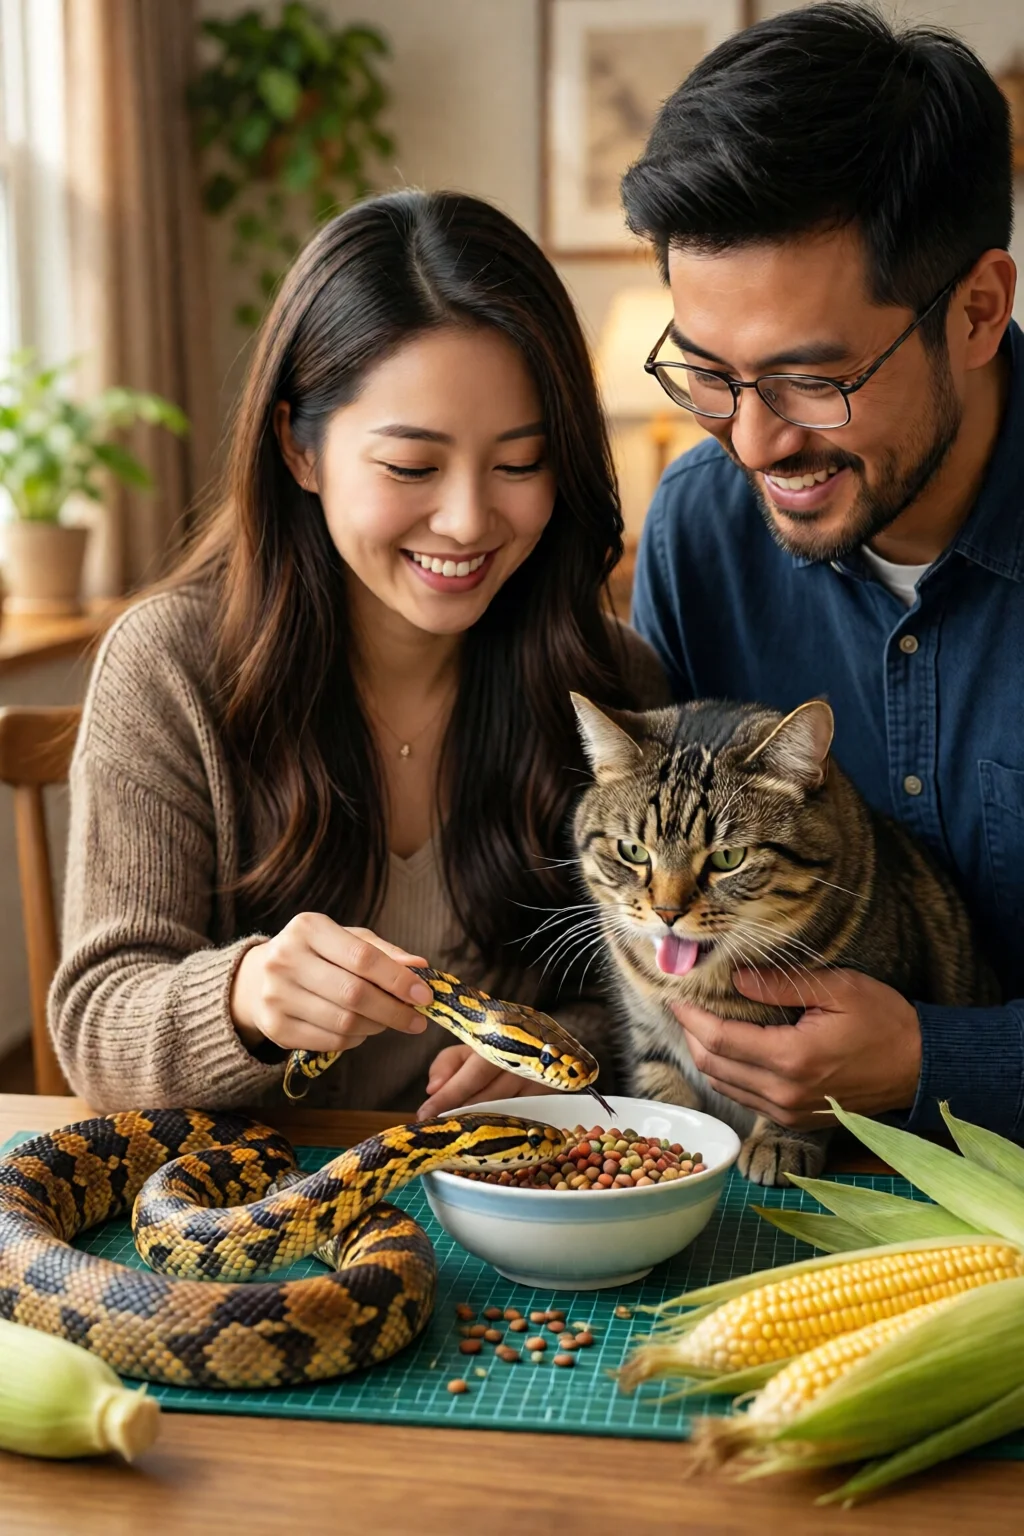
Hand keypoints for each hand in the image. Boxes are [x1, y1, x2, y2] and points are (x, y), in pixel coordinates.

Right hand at [230, 915, 431, 1057]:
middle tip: (418, 1020)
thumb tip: (420, 967)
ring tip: (389, 1021)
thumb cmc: (315, 954)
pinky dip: (356, 1040)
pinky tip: (362, 1030)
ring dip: (377, 1026)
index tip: (424, 995)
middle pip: (354, 994)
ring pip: (344, 1022)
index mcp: (308, 929)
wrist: (256, 978)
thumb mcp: (346, 940)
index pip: (362, 957)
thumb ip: (384, 952)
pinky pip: (330, 1042)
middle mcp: (285, 959)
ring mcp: (276, 995)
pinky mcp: (275, 1027)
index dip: (398, 979)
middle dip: (394, 1010)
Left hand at [417, 1044, 560, 1120]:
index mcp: (501, 1037)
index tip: (425, 1113)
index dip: (449, 1094)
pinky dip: (503, 1126)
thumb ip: (448, 1064)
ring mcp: (542, 1078)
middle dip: (462, 1112)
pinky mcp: (554, 1096)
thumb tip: (432, 1089)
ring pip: (506, 1108)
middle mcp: (525, 1056)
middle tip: (439, 1127)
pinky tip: (488, 1133)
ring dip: (480, 1122)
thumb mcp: (472, 1048)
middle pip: (490, 1094)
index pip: (473, 1071)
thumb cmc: (500, 1049)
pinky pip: (523, 1117)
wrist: (550, 1048)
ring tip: (459, 1132)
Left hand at [671, 969, 921, 1127]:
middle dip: (690, 1036)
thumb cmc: (884, 1021)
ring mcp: (789, 1112)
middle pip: (713, 1066)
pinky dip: (728, 1074)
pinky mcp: (796, 1121)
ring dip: (705, 1056)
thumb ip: (780, 984)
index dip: (690, 1018)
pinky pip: (745, 1098)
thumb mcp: (837, 988)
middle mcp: (784, 1093)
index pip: (719, 1040)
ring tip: (697, 1026)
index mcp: (792, 1058)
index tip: (675, 998)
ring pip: (724, 1086)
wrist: (919, 1068)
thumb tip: (735, 978)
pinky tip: (726, 1051)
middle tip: (682, 1009)